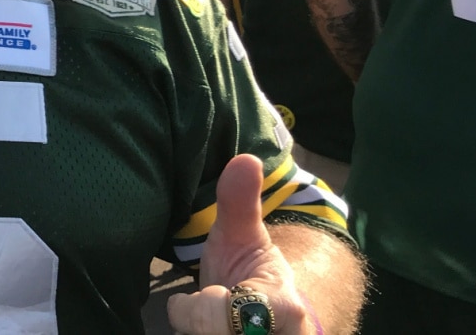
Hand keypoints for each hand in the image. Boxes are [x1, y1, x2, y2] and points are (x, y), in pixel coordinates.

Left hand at [168, 155, 316, 333]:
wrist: (275, 320)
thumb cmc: (252, 274)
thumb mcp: (244, 239)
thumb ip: (239, 203)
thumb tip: (246, 159)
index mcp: (282, 309)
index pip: (225, 315)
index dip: (202, 307)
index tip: (205, 293)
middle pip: (205, 333)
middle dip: (196, 320)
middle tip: (207, 305)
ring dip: (193, 331)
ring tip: (207, 319)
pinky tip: (203, 330)